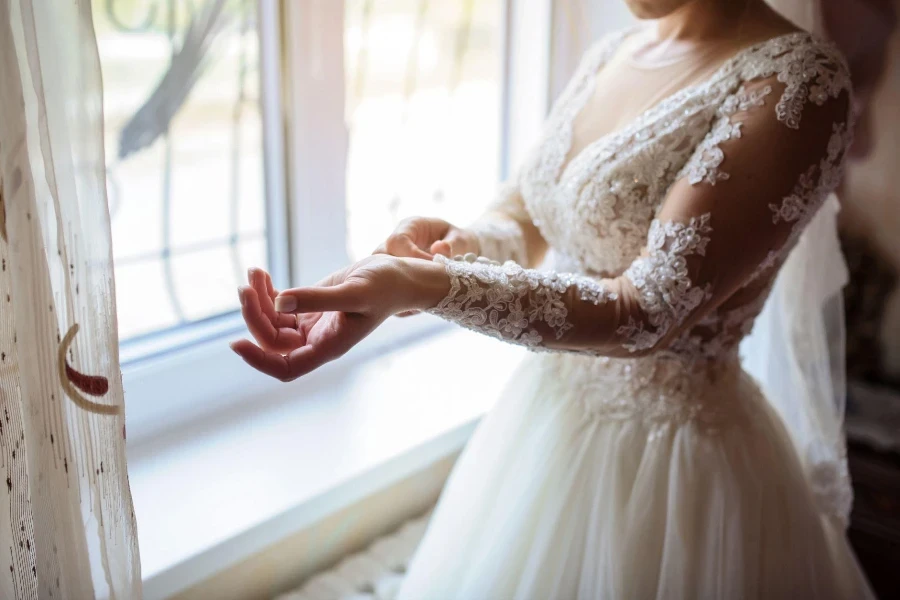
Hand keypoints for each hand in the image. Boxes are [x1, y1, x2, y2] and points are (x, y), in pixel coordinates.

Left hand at [230, 257, 447, 381]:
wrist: (400, 275)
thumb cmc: (385, 286)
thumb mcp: (355, 291)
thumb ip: (319, 298)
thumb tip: (281, 301)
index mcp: (329, 346)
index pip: (286, 367)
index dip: (260, 360)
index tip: (237, 343)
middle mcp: (317, 340)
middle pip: (271, 340)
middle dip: (255, 315)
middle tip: (246, 286)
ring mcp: (312, 324)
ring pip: (271, 321)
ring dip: (257, 299)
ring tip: (254, 273)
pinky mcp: (310, 306)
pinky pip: (278, 305)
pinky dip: (266, 291)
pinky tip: (261, 273)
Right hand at [374, 217, 476, 316]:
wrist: (458, 252)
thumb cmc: (460, 242)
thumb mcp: (463, 240)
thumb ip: (454, 244)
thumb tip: (439, 249)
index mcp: (411, 226)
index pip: (397, 241)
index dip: (411, 258)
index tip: (433, 270)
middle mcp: (395, 242)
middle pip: (378, 258)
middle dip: (399, 278)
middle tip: (424, 291)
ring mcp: (389, 260)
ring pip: (377, 277)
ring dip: (397, 292)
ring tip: (421, 302)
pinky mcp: (390, 277)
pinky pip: (386, 292)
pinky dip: (399, 303)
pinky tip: (417, 307)